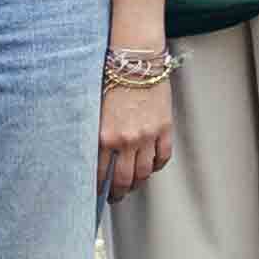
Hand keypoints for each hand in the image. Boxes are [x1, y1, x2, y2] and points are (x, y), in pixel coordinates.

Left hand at [98, 70, 177, 196]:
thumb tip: (94, 157)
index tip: (98, 194)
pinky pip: (162, 157)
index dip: (98, 188)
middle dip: (119, 193)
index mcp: (104, 136)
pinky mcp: (164, 128)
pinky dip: (157, 165)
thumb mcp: (95, 110)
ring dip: (138, 183)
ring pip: (144, 172)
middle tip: (116, 197)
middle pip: (124, 179)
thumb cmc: (112, 78)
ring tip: (133, 185)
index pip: (100, 173)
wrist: (137, 60)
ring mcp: (147, 136)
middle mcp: (126, 140)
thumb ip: (96, 135)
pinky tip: (151, 166)